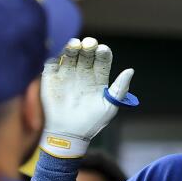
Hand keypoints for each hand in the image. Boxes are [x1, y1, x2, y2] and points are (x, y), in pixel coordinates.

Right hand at [39, 37, 134, 158]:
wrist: (67, 135)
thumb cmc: (91, 123)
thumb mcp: (109, 107)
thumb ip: (120, 89)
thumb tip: (131, 70)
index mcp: (98, 78)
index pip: (102, 59)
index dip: (103, 52)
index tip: (103, 50)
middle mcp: (83, 73)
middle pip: (87, 53)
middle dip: (89, 46)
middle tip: (90, 45)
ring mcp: (66, 74)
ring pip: (70, 54)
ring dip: (72, 47)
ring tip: (75, 45)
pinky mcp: (51, 77)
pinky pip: (52, 62)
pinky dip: (56, 56)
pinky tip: (60, 55)